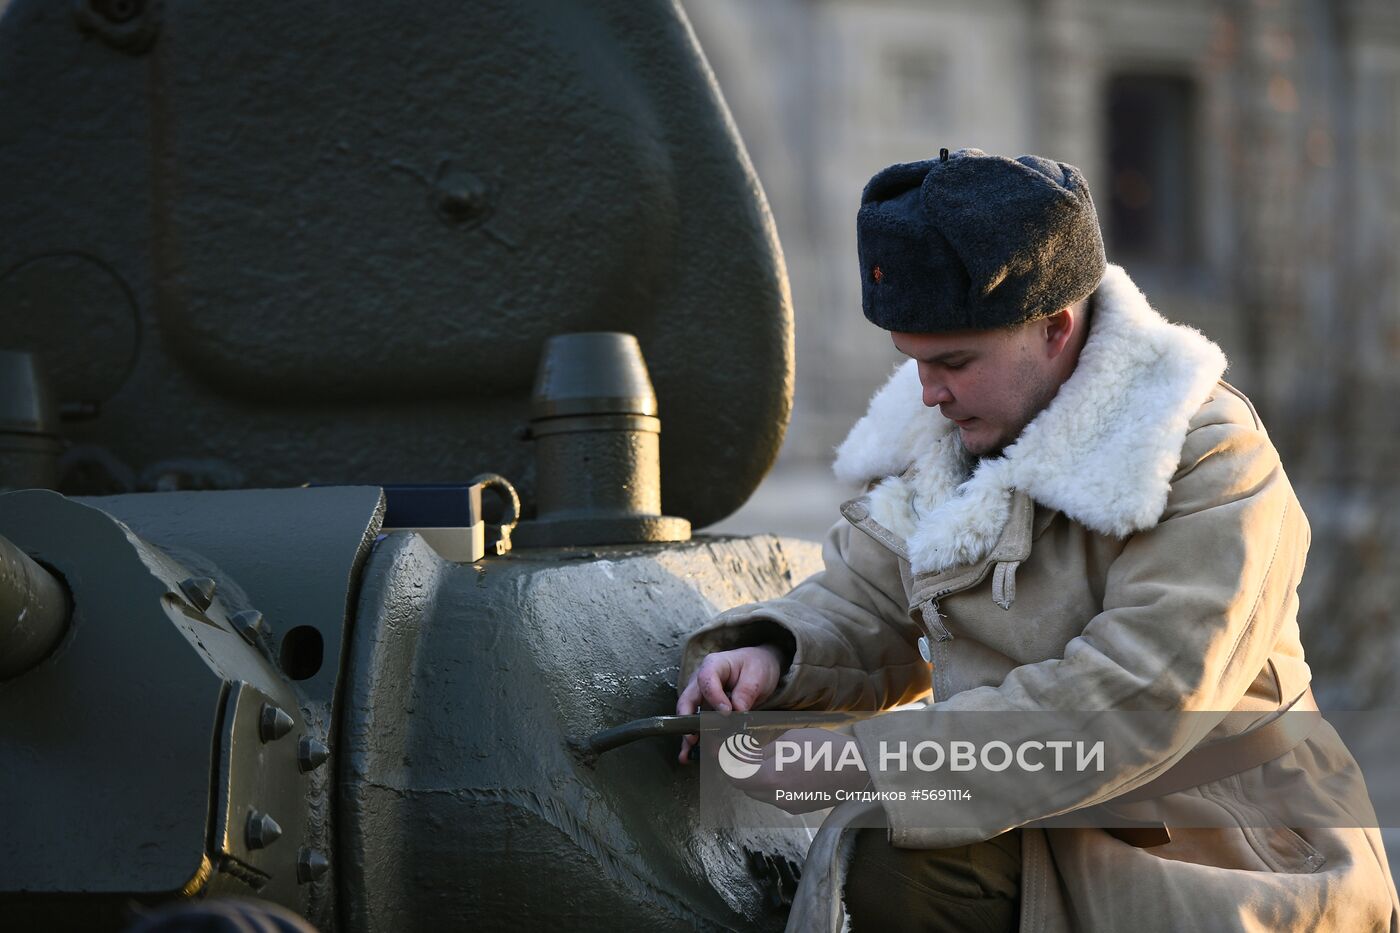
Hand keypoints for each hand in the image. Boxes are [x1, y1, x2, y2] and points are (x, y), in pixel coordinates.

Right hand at [675, 644, 784, 763]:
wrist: (759, 669)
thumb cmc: (756, 666)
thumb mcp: (757, 674)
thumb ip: (746, 691)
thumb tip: (738, 711)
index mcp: (713, 666)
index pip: (706, 680)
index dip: (714, 697)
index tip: (727, 712)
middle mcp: (701, 682)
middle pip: (687, 700)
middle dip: (689, 721)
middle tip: (694, 738)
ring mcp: (700, 699)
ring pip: (689, 718)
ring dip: (693, 737)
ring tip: (701, 752)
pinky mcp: (705, 713)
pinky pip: (696, 727)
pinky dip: (693, 743)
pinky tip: (688, 756)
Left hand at [730, 728, 870, 812]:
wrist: (857, 771)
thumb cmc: (825, 749)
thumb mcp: (789, 741)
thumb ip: (763, 752)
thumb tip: (746, 757)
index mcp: (770, 777)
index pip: (734, 776)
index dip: (725, 764)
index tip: (721, 752)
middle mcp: (776, 796)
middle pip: (745, 786)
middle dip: (740, 770)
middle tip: (740, 752)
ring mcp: (787, 805)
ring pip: (760, 792)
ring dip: (756, 778)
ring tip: (762, 758)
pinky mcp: (798, 808)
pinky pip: (776, 796)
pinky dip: (772, 784)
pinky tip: (783, 769)